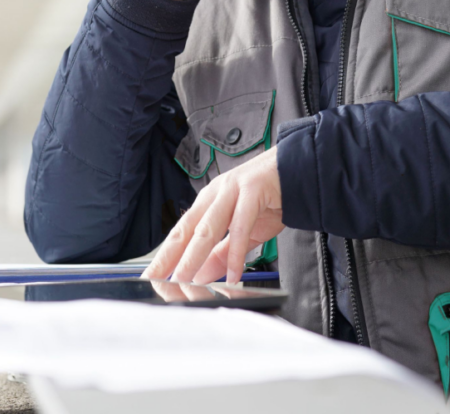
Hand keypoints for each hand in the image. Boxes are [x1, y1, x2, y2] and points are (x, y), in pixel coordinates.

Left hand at [142, 147, 282, 284]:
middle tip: (158, 280)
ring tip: (186, 279)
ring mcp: (232, 190)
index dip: (165, 254)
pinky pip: (240, 226)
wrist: (298, 170)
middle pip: (187, 229)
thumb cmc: (270, 197)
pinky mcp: (252, 191)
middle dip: (170, 257)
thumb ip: (223, 253)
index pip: (181, 231)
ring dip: (194, 255)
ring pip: (208, 227)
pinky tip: (233, 272)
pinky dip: (235, 252)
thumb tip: (203, 276)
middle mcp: (216, 194)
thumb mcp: (243, 231)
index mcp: (209, 201)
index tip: (152, 275)